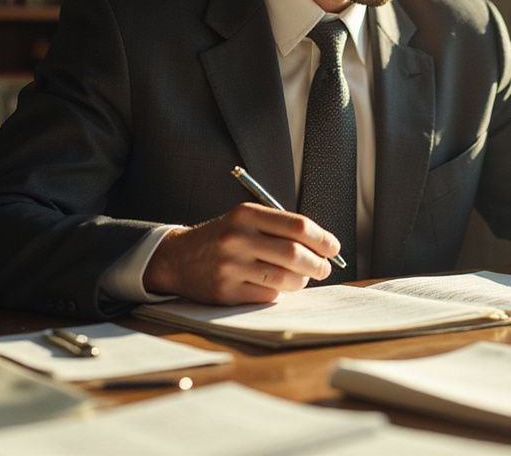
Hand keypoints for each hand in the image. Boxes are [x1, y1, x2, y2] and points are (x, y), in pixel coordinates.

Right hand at [143, 203, 339, 303]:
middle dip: (317, 264)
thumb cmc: (223, 238)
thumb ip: (281, 229)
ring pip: (284, 279)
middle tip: (324, 268)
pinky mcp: (226, 292)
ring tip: (301, 278)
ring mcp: (231, 266)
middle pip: (294, 254)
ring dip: (301, 281)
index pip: (297, 226)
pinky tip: (275, 286)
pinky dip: (279, 293)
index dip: (322, 239)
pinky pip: (267, 295)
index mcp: (247, 214)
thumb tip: (323, 248)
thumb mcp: (246, 221)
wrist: (177, 258)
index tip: (333, 248)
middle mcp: (238, 238)